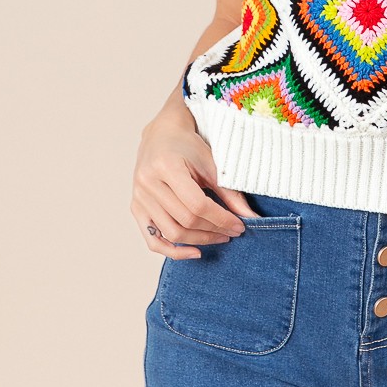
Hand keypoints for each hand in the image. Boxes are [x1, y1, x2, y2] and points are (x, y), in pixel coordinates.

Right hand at [131, 110, 261, 258]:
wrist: (161, 135)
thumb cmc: (187, 147)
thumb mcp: (211, 164)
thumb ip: (229, 192)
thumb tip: (250, 217)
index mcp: (166, 167)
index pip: (197, 204)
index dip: (221, 218)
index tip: (239, 225)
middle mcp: (148, 183)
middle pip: (185, 220)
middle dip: (213, 230)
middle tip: (232, 232)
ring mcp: (139, 198)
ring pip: (171, 232)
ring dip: (199, 240)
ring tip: (218, 237)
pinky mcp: (136, 208)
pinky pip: (153, 240)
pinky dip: (173, 250)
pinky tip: (194, 251)